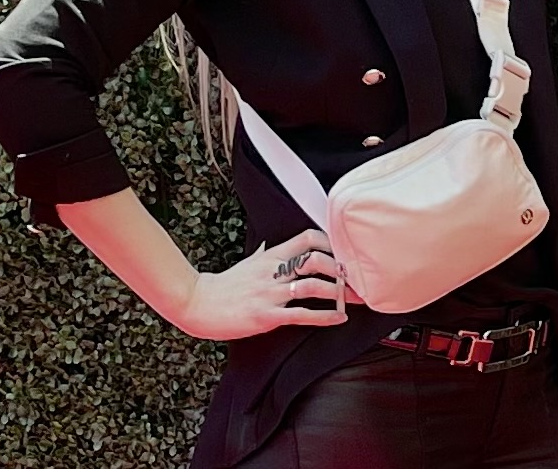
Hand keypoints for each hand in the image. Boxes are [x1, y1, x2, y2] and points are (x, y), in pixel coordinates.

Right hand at [170, 228, 362, 340]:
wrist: (198, 303)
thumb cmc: (224, 285)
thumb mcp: (248, 262)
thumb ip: (266, 255)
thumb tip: (271, 245)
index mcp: (271, 256)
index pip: (307, 238)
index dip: (331, 242)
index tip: (346, 252)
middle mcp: (274, 271)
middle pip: (315, 260)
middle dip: (341, 270)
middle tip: (360, 277)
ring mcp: (270, 293)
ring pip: (312, 286)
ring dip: (338, 293)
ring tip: (355, 298)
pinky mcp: (266, 315)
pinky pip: (301, 314)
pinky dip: (324, 316)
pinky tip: (338, 318)